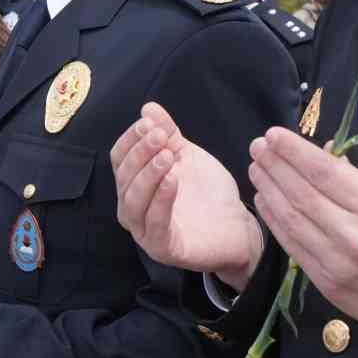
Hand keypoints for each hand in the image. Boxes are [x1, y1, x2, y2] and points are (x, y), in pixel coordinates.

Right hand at [112, 102, 263, 290]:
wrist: (238, 226)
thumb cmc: (207, 192)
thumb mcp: (187, 156)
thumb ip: (168, 134)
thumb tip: (148, 108)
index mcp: (134, 185)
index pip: (119, 160)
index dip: (130, 140)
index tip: (148, 123)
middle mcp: (133, 210)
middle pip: (124, 179)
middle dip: (140, 154)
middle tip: (160, 136)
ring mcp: (146, 232)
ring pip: (134, 202)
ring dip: (148, 175)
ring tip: (168, 156)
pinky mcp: (164, 249)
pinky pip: (155, 224)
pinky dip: (162, 199)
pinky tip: (174, 179)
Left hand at [249, 126, 357, 345]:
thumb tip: (324, 152)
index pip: (325, 172)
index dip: (295, 151)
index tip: (273, 134)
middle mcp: (353, 235)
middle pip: (302, 193)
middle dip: (276, 165)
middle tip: (258, 145)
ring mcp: (336, 261)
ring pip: (292, 219)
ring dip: (269, 189)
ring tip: (257, 168)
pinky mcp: (326, 282)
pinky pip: (292, 245)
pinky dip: (274, 220)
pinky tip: (265, 201)